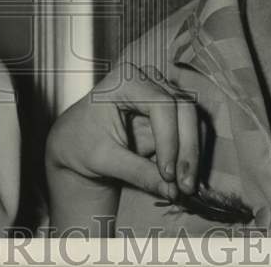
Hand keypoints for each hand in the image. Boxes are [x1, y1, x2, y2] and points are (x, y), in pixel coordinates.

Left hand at [44, 62, 200, 233]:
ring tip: (185, 186)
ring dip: (193, 154)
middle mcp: (147, 79)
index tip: (167, 174)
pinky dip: (190, 153)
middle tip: (184, 185)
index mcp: (124, 80)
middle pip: (184, 109)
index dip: (169, 140)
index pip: (161, 105)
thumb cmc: (82, 142)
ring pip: (193, 119)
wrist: (76, 140)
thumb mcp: (104, 159)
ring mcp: (162, 91)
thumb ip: (138, 173)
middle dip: (187, 149)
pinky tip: (183, 178)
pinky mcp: (170, 110)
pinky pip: (191, 129)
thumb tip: (171, 191)